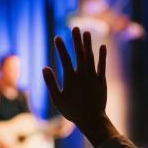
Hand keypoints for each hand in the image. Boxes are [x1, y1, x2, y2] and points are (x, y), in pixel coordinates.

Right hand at [42, 27, 118, 147]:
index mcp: (71, 79)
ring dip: (88, 44)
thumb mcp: (57, 99)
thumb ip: (51, 83)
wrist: (92, 120)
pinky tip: (102, 46)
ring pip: (90, 57)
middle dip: (76, 40)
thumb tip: (44, 67)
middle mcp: (82, 75)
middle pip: (79, 53)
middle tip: (74, 27)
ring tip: (86, 32)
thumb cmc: (72, 111)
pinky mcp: (101, 80)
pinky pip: (102, 65)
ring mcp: (93, 77)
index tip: (57, 38)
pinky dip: (102, 56)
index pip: (65, 59)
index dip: (61, 48)